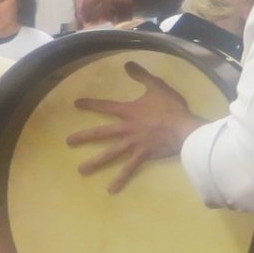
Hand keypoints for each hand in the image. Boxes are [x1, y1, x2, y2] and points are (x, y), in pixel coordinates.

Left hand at [67, 62, 204, 193]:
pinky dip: (120, 179)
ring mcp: (133, 144)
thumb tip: (127, 63)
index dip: (90, 104)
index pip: (105, 107)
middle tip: (68, 142)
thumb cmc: (172, 108)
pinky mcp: (142, 155)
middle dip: (84, 137)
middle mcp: (126, 129)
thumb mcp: (157, 87)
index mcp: (128, 112)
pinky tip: (110, 189)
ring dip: (95, 162)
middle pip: (101, 133)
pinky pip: (129, 169)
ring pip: (110, 153)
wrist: (185, 128)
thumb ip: (142, 75)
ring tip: (81, 170)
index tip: (76, 104)